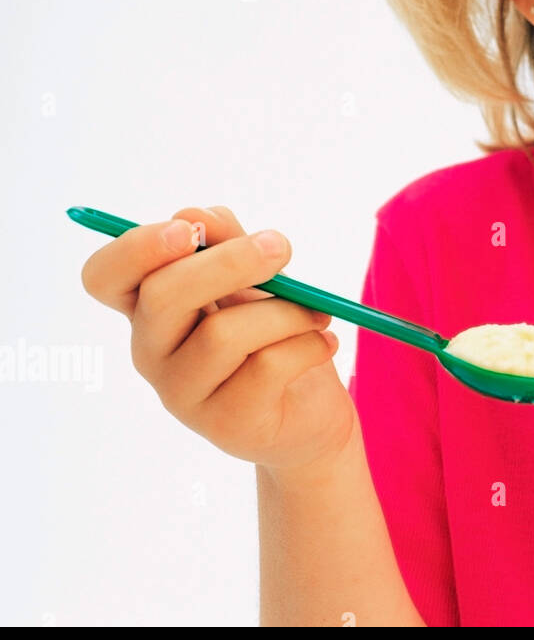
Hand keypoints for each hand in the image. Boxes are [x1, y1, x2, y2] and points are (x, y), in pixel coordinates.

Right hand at [80, 204, 356, 473]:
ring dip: (286, 312)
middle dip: (229, 263)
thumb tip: (198, 217)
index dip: (135, 248)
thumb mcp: (255, 279)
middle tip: (281, 247)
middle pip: (163, 296)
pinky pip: (268, 366)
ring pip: (224, 334)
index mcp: (150, 307)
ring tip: (317, 315)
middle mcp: (152, 350)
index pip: (104, 276)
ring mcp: (182, 393)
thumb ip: (228, 243)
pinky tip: (323, 344)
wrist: (309, 414)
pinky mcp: (224, 423)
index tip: (189, 230)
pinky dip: (309, 345)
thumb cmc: (273, 334)